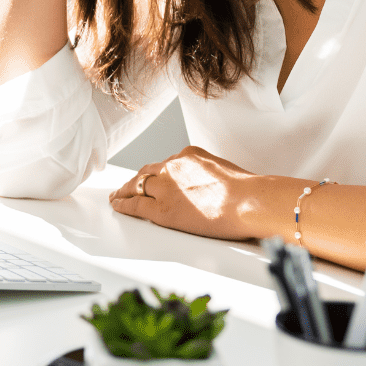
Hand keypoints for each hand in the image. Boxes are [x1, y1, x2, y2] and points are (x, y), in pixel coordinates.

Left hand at [109, 146, 267, 241]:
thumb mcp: (224, 170)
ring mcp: (166, 187)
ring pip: (137, 186)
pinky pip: (136, 205)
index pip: (165, 164)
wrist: (248, 202)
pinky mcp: (163, 209)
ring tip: (117, 196)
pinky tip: (118, 205)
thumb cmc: (247, 191)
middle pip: (147, 172)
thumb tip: (208, 187)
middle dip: (136, 180)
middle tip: (126, 186)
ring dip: (125, 191)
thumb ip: (207, 175)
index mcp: (189, 155)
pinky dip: (124, 205)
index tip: (151, 177)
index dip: (156, 173)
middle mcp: (173, 166)